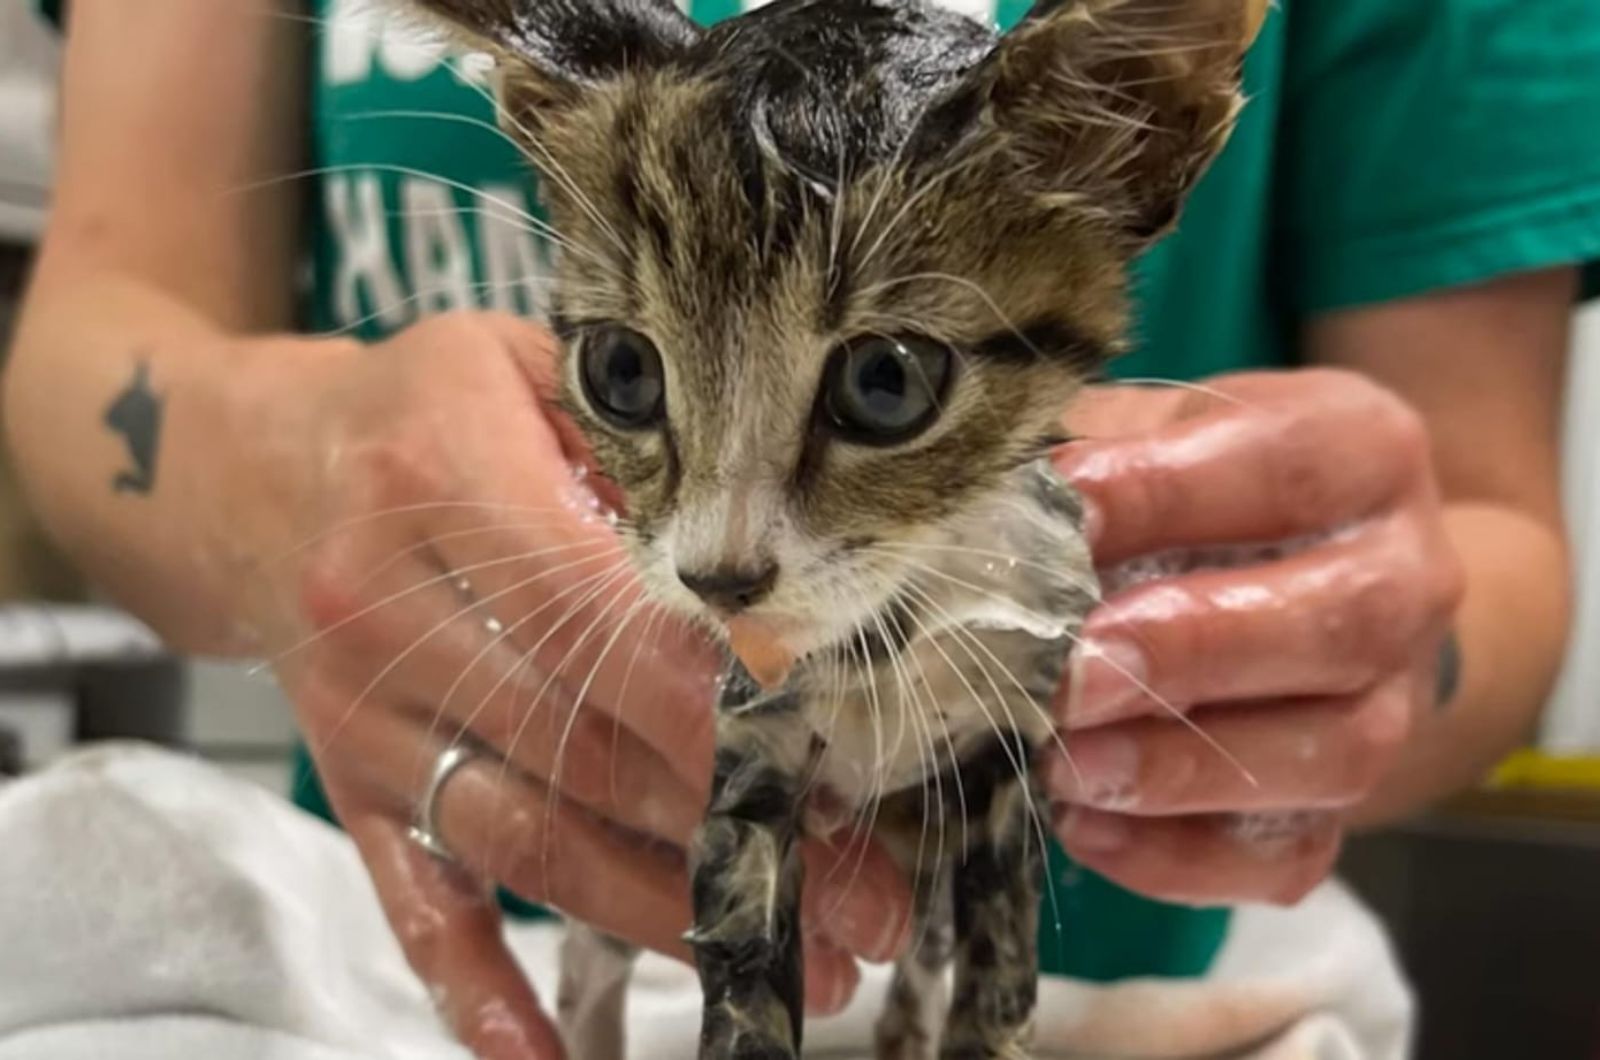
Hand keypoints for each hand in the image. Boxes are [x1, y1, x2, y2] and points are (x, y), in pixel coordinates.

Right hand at [219, 312, 909, 1058]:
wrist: (248, 470)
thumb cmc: (415, 410)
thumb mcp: (520, 366)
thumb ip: (637, 442)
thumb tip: (776, 550)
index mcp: (447, 477)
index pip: (610, 619)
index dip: (728, 705)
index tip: (835, 767)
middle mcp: (389, 604)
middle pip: (589, 746)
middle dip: (738, 831)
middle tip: (858, 899)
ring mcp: (361, 711)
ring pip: (530, 835)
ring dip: (665, 913)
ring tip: (788, 962)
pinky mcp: (348, 780)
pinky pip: (413, 895)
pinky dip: (480, 986)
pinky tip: (545, 1054)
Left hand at [1044, 370, 1463, 905]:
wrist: (1311, 571)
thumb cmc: (1204, 485)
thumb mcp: (1161, 430)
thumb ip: (1096, 447)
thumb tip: (993, 493)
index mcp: (1365, 451)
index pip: (1288, 468)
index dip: (1168, 491)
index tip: (1057, 510)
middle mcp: (1407, 579)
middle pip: (1342, 622)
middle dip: (1191, 649)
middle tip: (1069, 669)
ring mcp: (1392, 702)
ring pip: (1333, 754)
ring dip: (1185, 768)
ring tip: (1065, 763)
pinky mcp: (1348, 804)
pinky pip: (1291, 856)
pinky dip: (1181, 856)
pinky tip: (1085, 827)